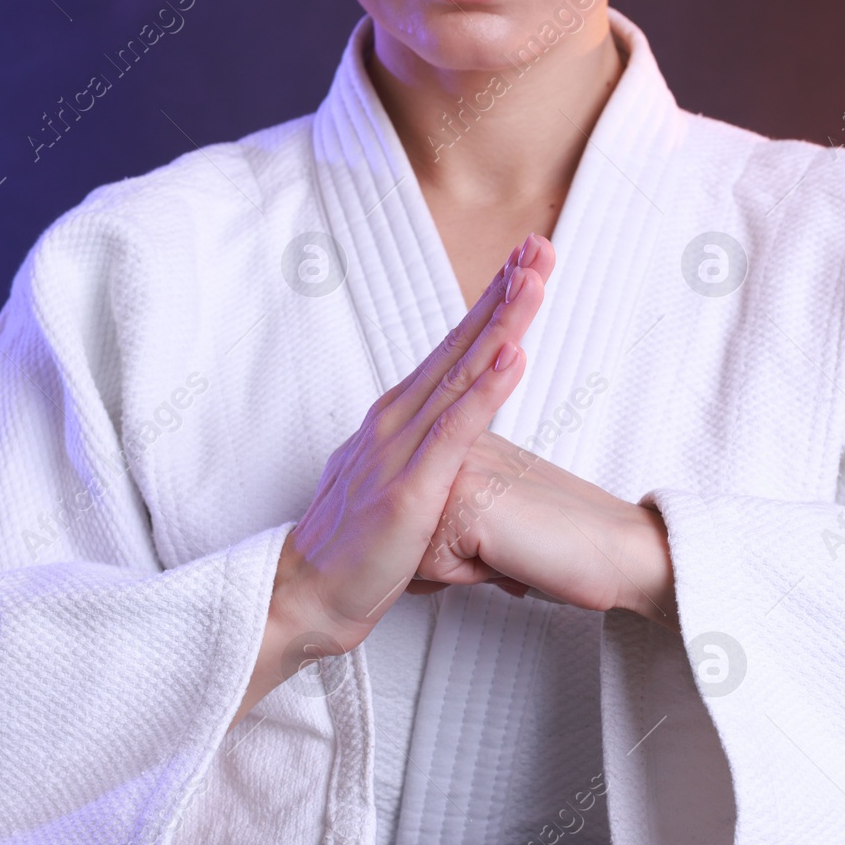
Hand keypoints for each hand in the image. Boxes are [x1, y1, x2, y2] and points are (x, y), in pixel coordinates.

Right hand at [232, 234, 555, 722]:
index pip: (453, 351)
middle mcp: (395, 422)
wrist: (304, 597)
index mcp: (395, 420)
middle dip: (503, 293)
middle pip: (460, 345)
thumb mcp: (397, 490)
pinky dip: (485, 391)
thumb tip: (456, 449)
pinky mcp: (409, 488)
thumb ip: (427, 460)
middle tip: (540, 247)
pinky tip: (513, 357)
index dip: (490, 305)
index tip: (525, 265)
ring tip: (535, 281)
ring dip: (502, 324)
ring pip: (461, 374)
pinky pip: (454, 431)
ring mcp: (400, 451)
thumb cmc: (353, 551)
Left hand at [409, 430, 679, 632]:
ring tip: (505, 549)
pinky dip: (467, 578)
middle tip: (506, 545)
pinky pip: (429, 566)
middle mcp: (456, 448)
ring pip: (413, 549)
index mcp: (465, 445)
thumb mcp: (495, 521)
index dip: (452, 548)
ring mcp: (457, 468)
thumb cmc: (562, 543)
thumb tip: (410, 550)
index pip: (414, 516)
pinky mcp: (463, 498)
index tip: (506, 534)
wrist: (616, 551)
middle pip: (406, 533)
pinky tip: (506, 555)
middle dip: (448, 559)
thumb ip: (453, 516)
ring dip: (456, 568)